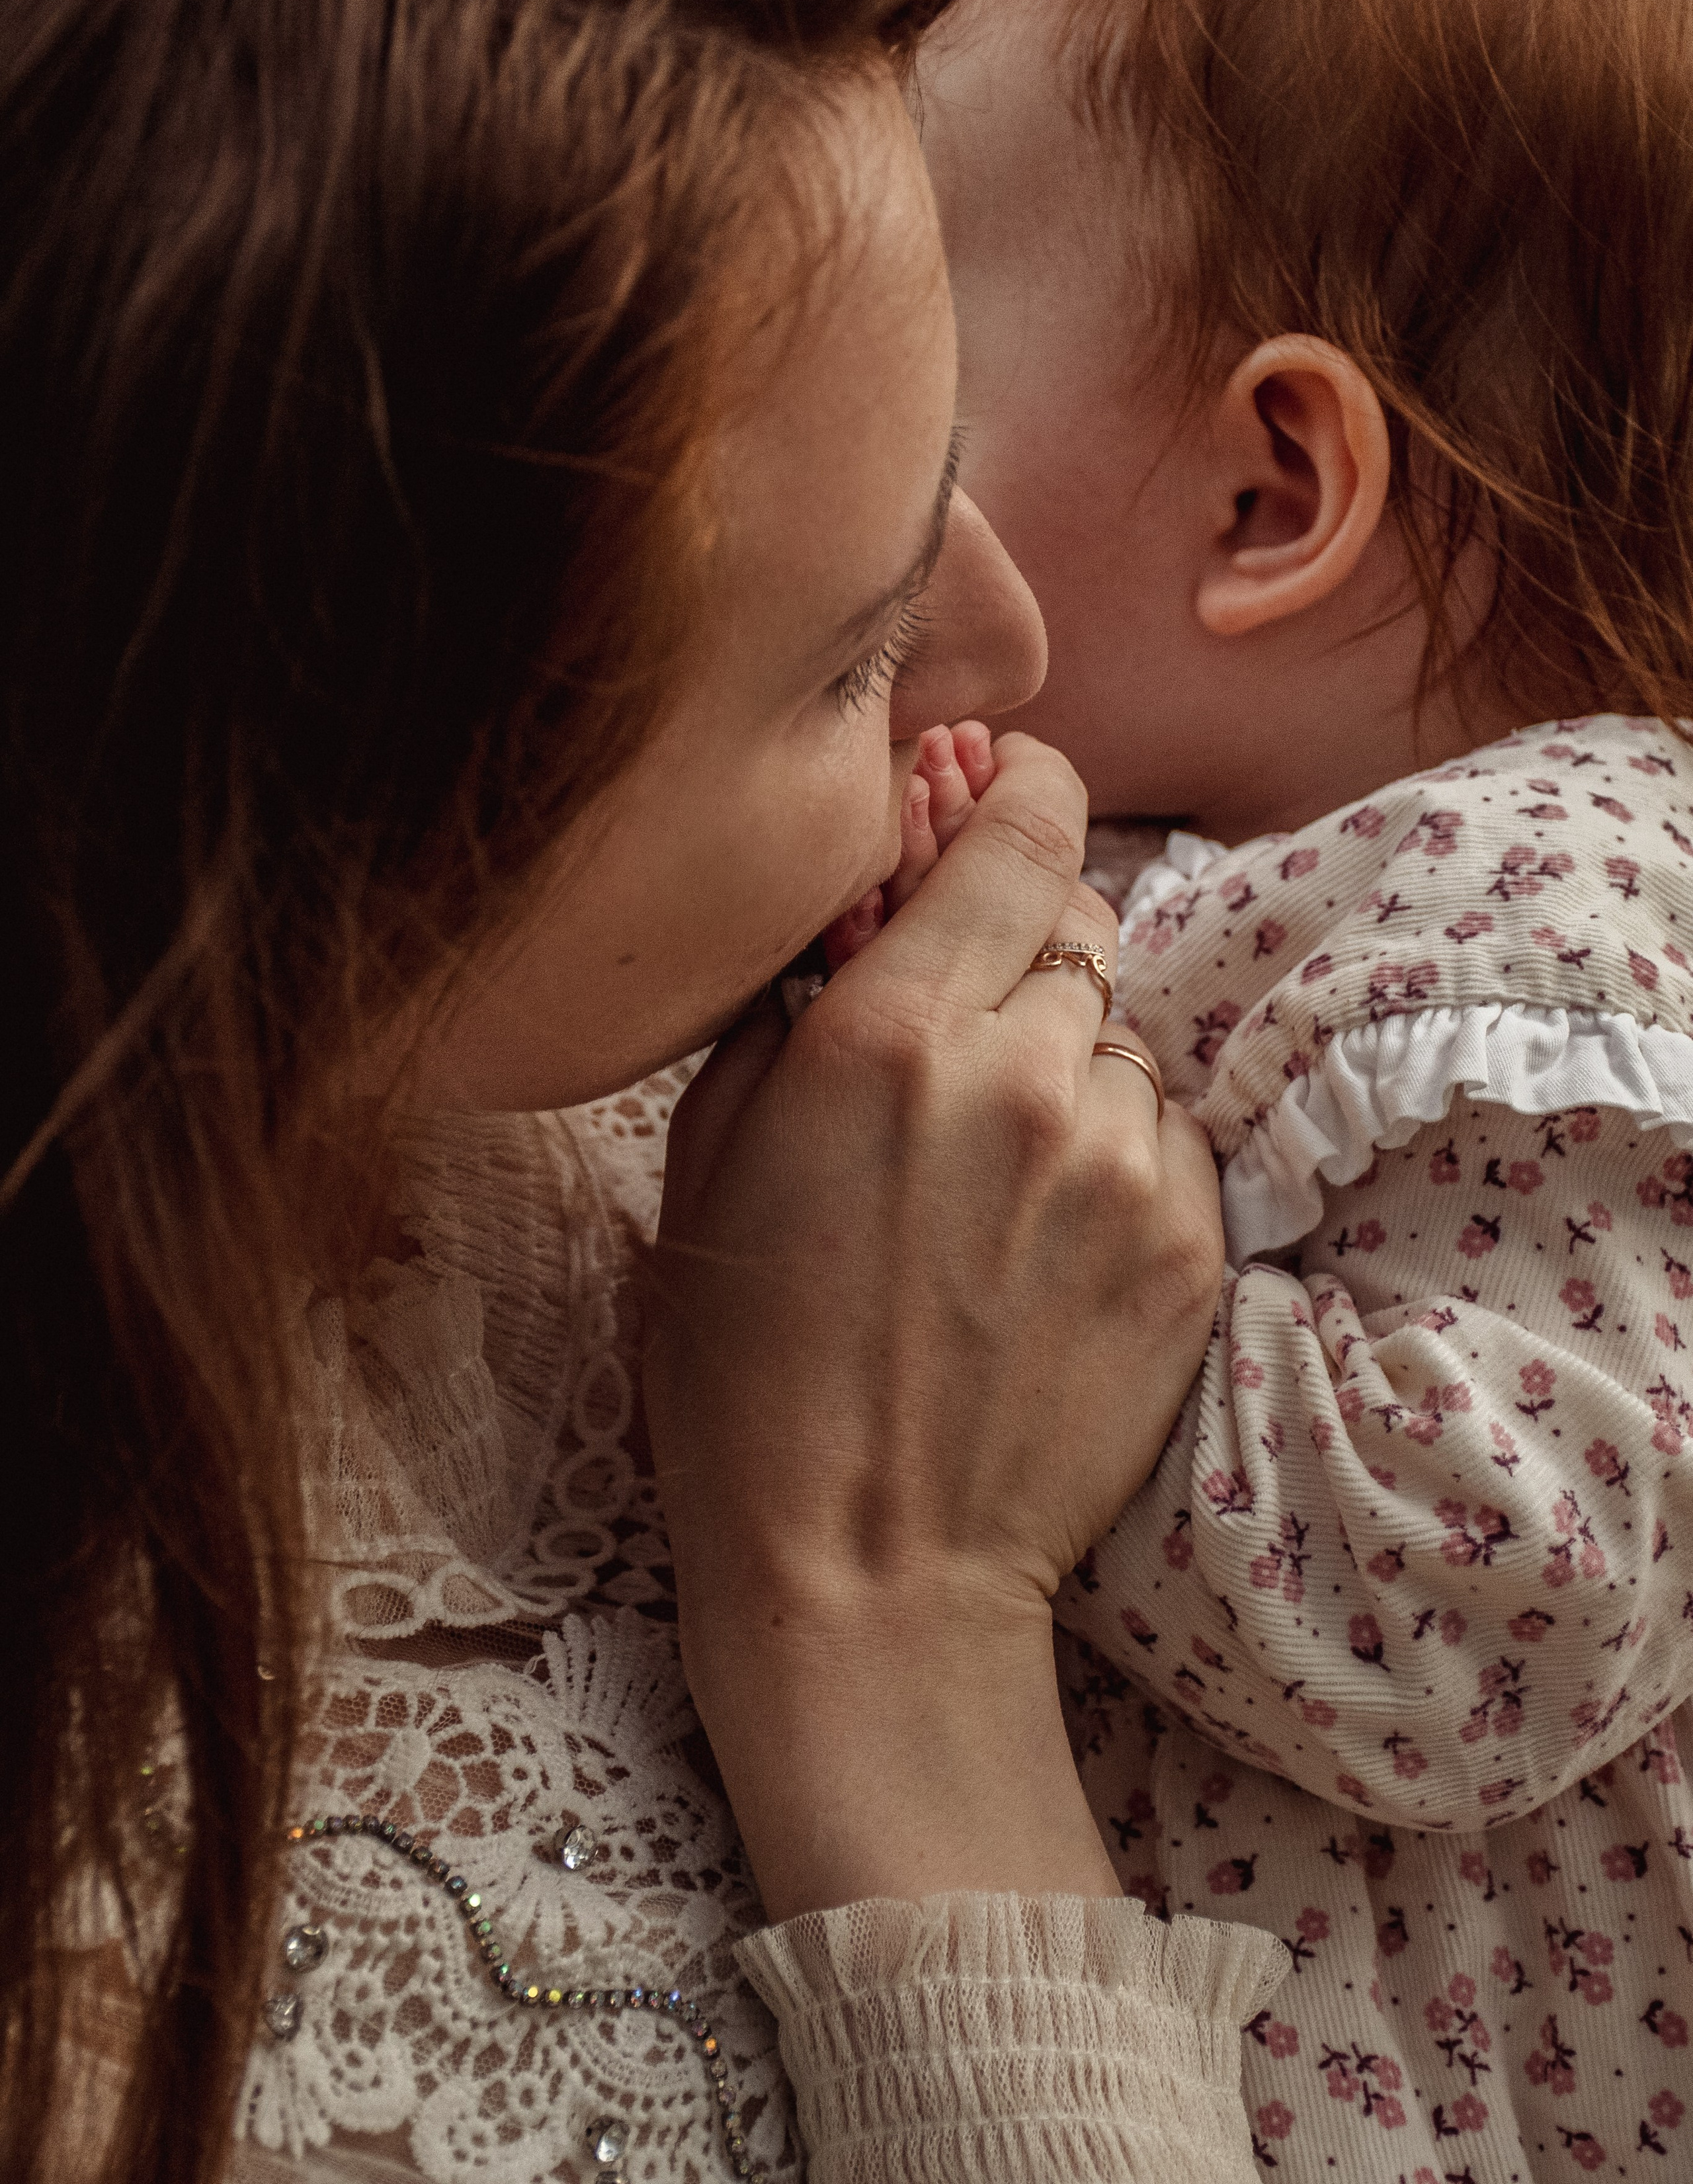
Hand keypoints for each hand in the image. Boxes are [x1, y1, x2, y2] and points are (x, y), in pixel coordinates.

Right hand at [647, 732, 1224, 1915]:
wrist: (872, 1578)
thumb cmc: (749, 1378)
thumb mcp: (706, 1161)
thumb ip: (791, 1001)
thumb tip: (860, 906)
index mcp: (892, 1033)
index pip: (1023, 824)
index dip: (1022, 788)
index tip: (1008, 794)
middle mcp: (1029, 1074)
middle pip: (1076, 927)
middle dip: (1020, 959)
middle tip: (958, 1047)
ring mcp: (1127, 1165)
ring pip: (1122, 1041)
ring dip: (1068, 1073)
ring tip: (991, 1188)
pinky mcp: (1194, 1248)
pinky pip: (1166, 1141)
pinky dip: (1114, 1164)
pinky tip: (1041, 1251)